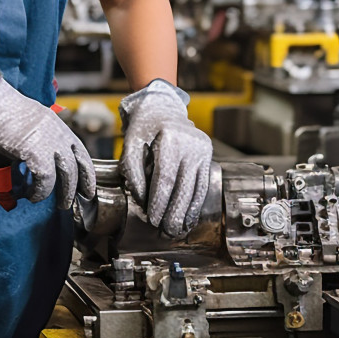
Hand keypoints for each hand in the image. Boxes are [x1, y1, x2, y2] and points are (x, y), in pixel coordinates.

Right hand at [0, 72, 95, 208]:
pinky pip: (46, 178)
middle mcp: (56, 130)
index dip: (86, 170)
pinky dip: (41, 191)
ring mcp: (47, 139)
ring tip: (61, 204)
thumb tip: (31, 164)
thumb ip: (33, 142)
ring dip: (65, 192)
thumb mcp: (23, 126)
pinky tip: (33, 195)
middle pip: (77, 163)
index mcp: (55, 123)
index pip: (79, 149)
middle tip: (73, 202)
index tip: (87, 186)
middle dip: (78, 186)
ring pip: (67, 172)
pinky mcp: (34, 149)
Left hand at [119, 79, 212, 236]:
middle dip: (174, 212)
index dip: (160, 201)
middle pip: (183, 186)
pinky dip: (195, 203)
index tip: (153, 219)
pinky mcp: (207, 155)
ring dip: (186, 212)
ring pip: (196, 188)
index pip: (165, 177)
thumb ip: (133, 171)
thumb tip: (141, 200)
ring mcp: (202, 149)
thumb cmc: (143, 125)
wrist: (162, 106)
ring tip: (177, 230)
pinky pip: (202, 183)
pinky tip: (189, 217)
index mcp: (170, 138)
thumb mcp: (130, 143)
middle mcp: (190, 143)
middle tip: (166, 232)